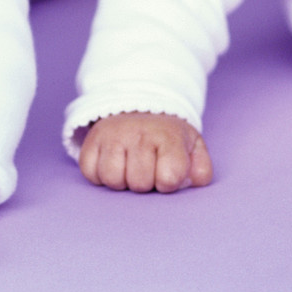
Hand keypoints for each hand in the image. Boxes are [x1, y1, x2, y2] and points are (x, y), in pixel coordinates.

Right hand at [78, 111, 212, 192]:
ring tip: (129, 167)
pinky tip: (112, 163)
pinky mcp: (92, 139)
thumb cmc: (167, 136)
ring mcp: (112, 135)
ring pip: (112, 179)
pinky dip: (99, 175)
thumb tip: (191, 182)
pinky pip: (90, 173)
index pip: (168, 178)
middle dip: (145, 183)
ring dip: (121, 181)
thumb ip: (201, 168)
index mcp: (168, 135)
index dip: (168, 183)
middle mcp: (138, 133)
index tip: (167, 172)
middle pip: (139, 183)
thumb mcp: (192, 146)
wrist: (140, 108)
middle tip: (147, 168)